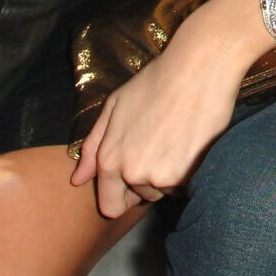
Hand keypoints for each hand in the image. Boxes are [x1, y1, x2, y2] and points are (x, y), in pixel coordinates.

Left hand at [70, 3, 255, 217]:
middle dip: (148, 180)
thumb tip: (77, 180)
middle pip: (141, 197)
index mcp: (109, 159)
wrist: (197, 69)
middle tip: (161, 146)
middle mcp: (131, 173)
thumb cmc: (155, 82)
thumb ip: (94, 146)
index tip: (135, 180)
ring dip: (169, 175)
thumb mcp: (114, 106)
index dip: (123, 196)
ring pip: (165, 191)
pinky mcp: (187, 175)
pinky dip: (189, 170)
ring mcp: (160, 176)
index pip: (111, 206)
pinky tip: (190, 142)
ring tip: (176, 140)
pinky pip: (186, 185)